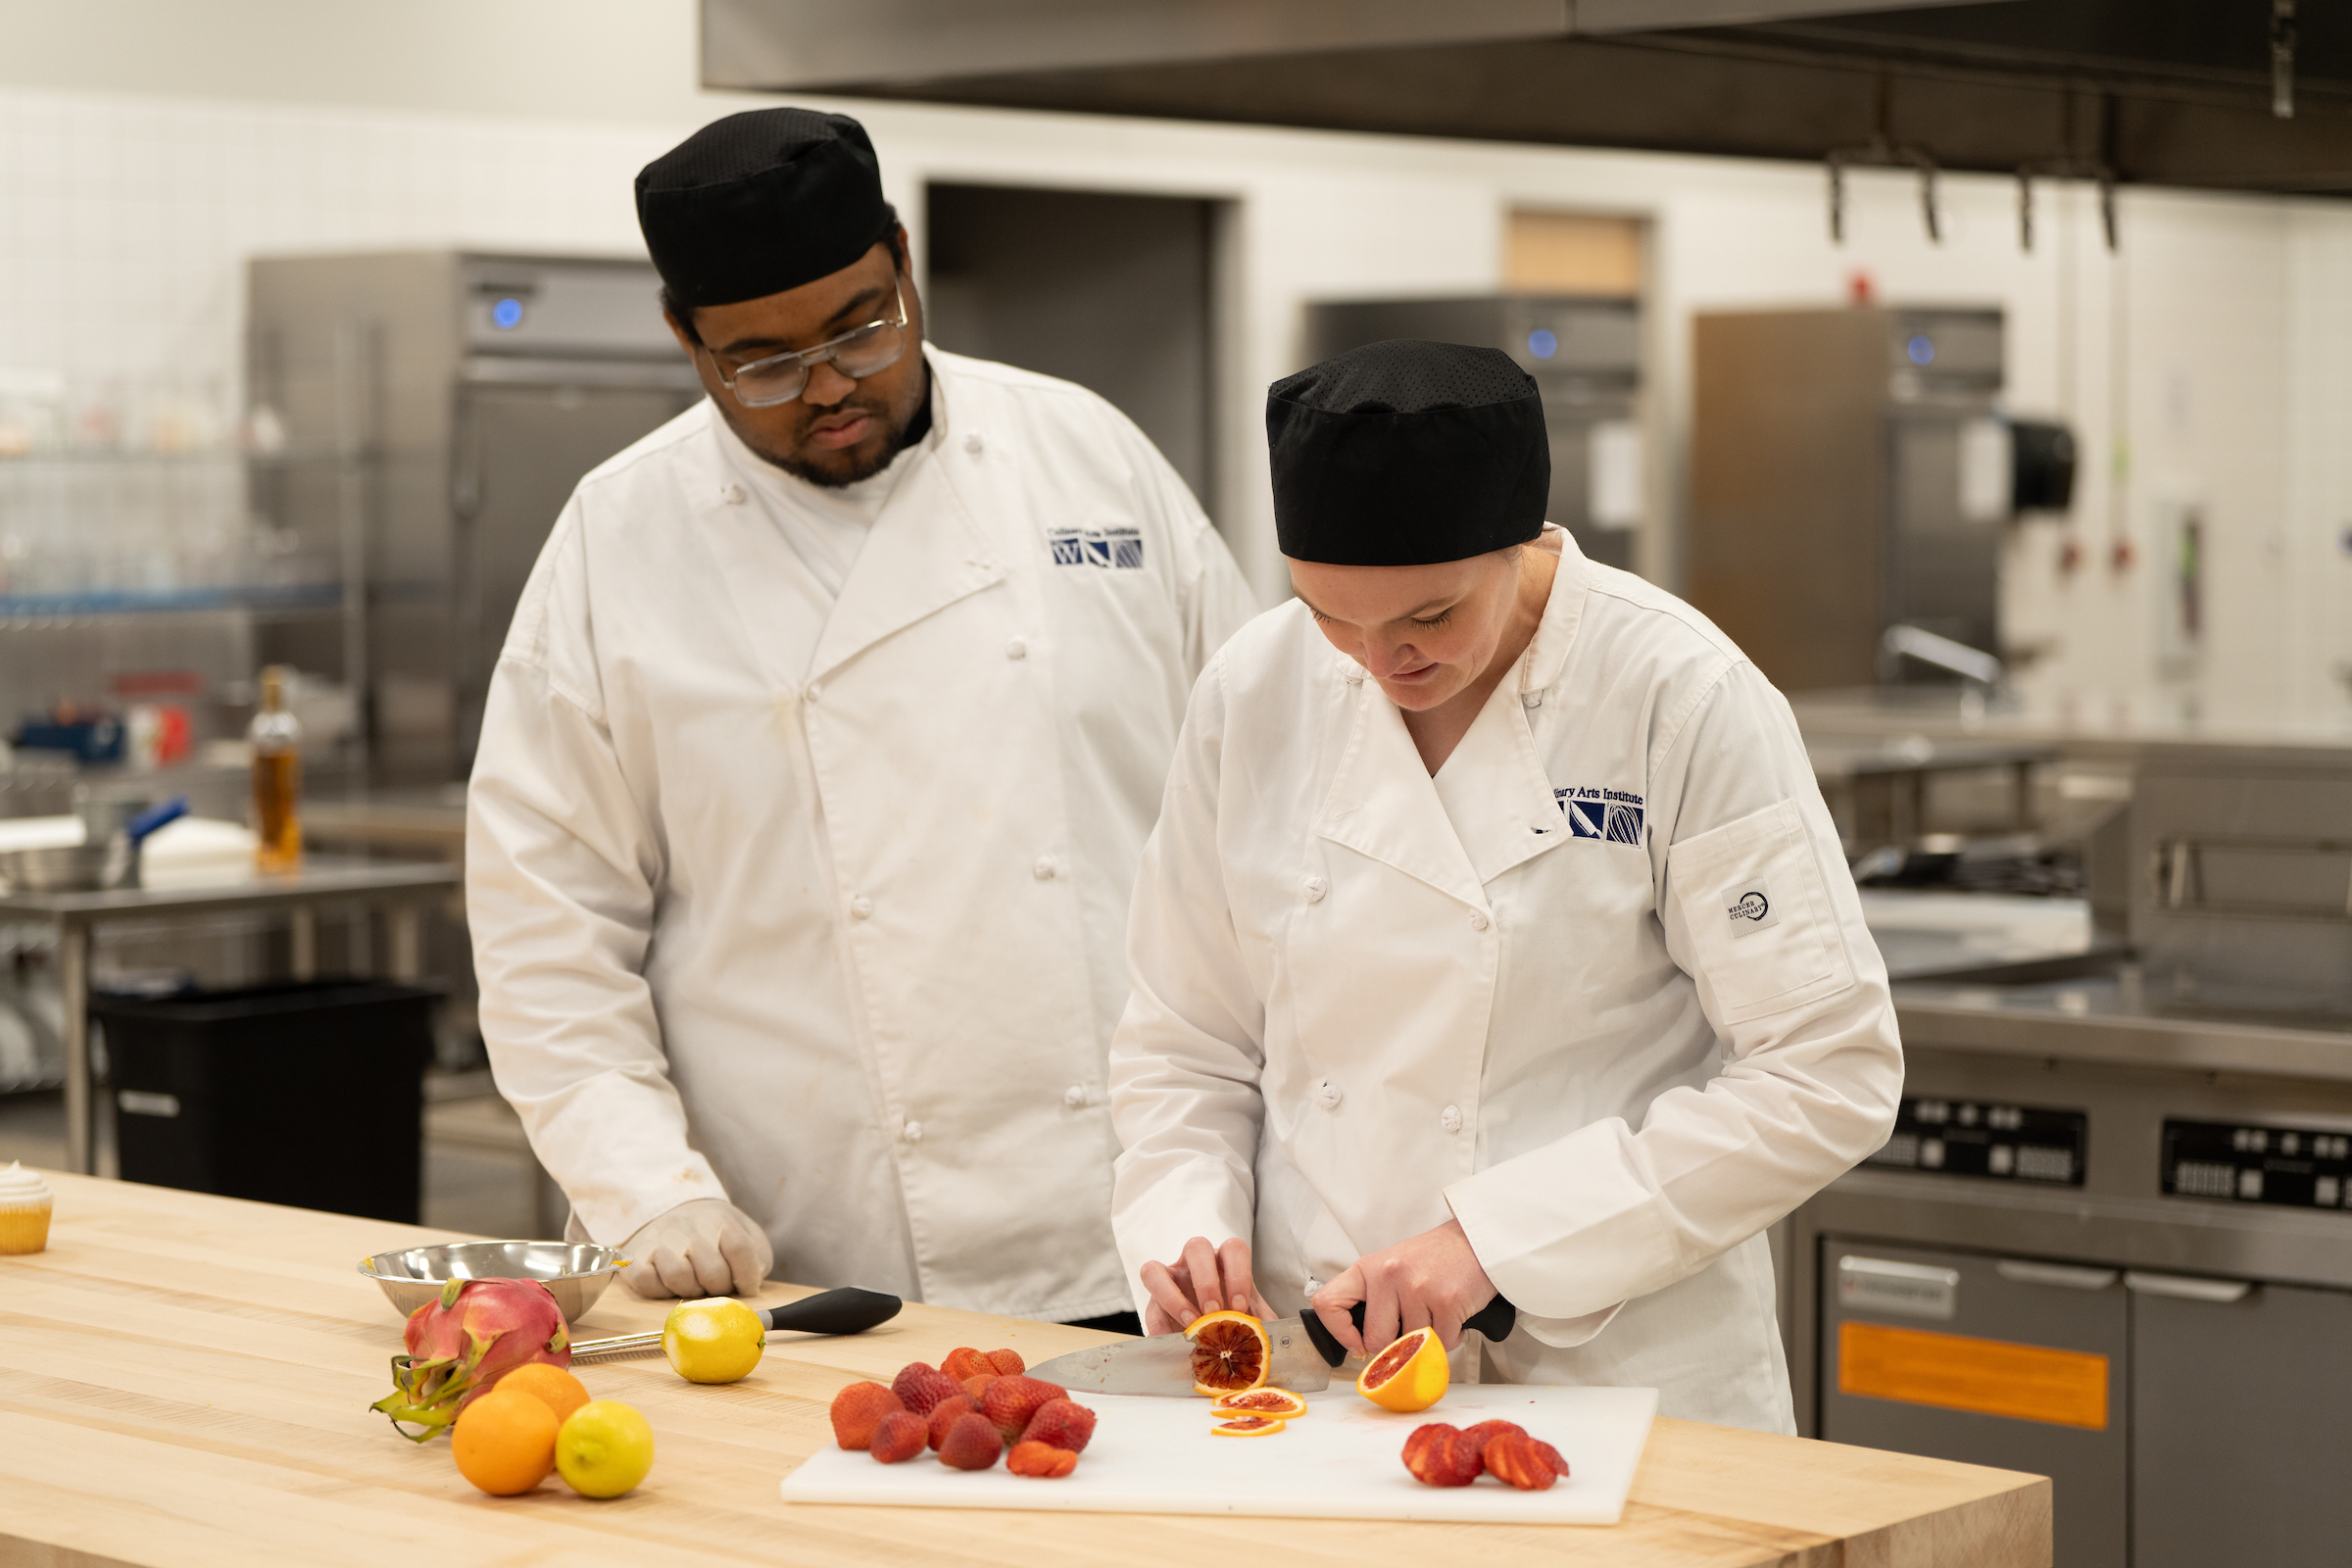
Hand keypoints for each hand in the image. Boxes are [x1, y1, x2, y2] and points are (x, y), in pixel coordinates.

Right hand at [619, 1198, 773, 1298]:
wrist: (671, 1210)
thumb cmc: (714, 1233)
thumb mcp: (744, 1233)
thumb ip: (755, 1256)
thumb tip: (751, 1283)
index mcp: (720, 1219)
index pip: (740, 1250)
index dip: (747, 1276)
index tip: (747, 1287)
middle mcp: (688, 1226)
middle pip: (712, 1271)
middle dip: (719, 1287)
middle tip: (716, 1285)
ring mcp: (660, 1240)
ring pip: (679, 1277)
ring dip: (690, 1289)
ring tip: (693, 1283)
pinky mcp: (636, 1258)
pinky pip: (648, 1283)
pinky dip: (660, 1290)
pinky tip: (668, 1283)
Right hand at [1138, 1235, 1275, 1334]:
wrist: (1212, 1342)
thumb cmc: (1235, 1320)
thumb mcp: (1253, 1321)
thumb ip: (1262, 1324)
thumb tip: (1267, 1335)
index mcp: (1225, 1261)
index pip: (1234, 1250)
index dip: (1238, 1275)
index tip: (1239, 1308)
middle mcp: (1196, 1263)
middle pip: (1196, 1248)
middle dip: (1206, 1281)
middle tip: (1214, 1312)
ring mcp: (1170, 1278)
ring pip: (1157, 1268)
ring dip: (1173, 1298)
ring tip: (1191, 1325)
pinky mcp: (1153, 1302)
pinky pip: (1148, 1306)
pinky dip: (1159, 1327)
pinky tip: (1174, 1343)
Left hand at [1311, 1218, 1495, 1355]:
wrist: (1477, 1240)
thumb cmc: (1436, 1257)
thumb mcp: (1393, 1267)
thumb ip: (1376, 1299)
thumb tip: (1363, 1344)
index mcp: (1369, 1268)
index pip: (1328, 1303)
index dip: (1338, 1332)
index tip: (1356, 1344)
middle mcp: (1389, 1275)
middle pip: (1376, 1339)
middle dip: (1395, 1345)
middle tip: (1411, 1330)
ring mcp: (1418, 1288)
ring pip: (1412, 1345)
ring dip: (1427, 1340)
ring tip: (1437, 1315)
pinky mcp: (1447, 1302)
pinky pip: (1441, 1344)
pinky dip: (1450, 1338)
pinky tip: (1453, 1317)